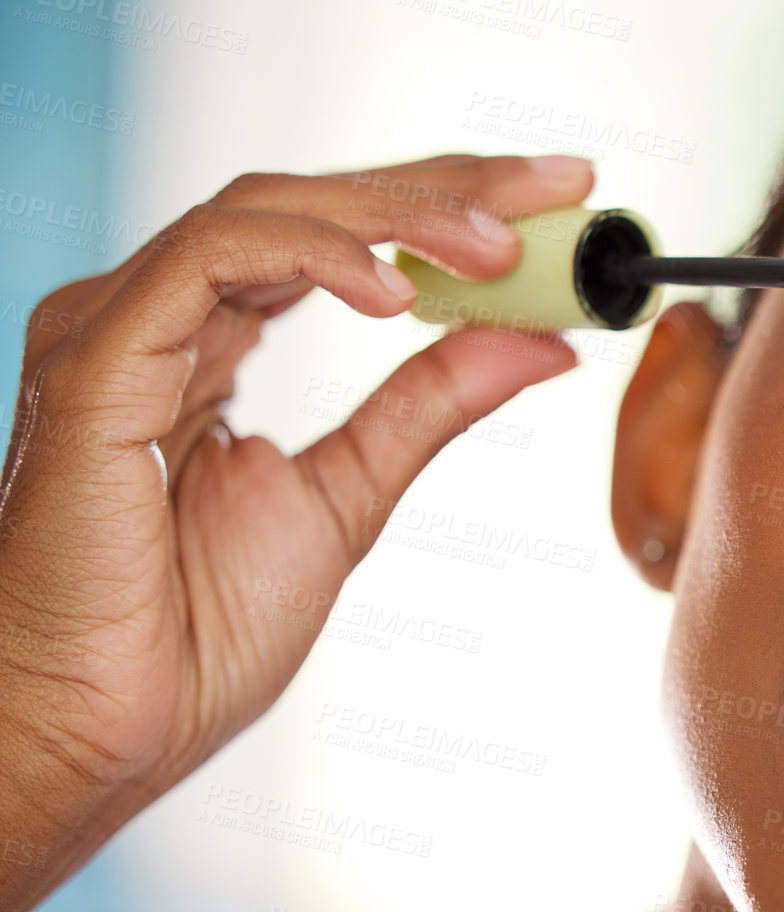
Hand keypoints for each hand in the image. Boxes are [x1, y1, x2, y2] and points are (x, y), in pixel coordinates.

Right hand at [0, 153, 594, 911]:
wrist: (111, 728)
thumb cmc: (196, 633)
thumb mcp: (351, 495)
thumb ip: (430, 405)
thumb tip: (538, 341)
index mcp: (208, 343)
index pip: (337, 235)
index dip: (446, 202)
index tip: (556, 197)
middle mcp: (160, 318)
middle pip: (311, 203)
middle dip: (445, 184)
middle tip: (557, 183)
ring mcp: (119, 330)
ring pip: (267, 210)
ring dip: (400, 214)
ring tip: (501, 247)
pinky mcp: (97, 361)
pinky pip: (213, 262)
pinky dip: (316, 258)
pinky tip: (399, 292)